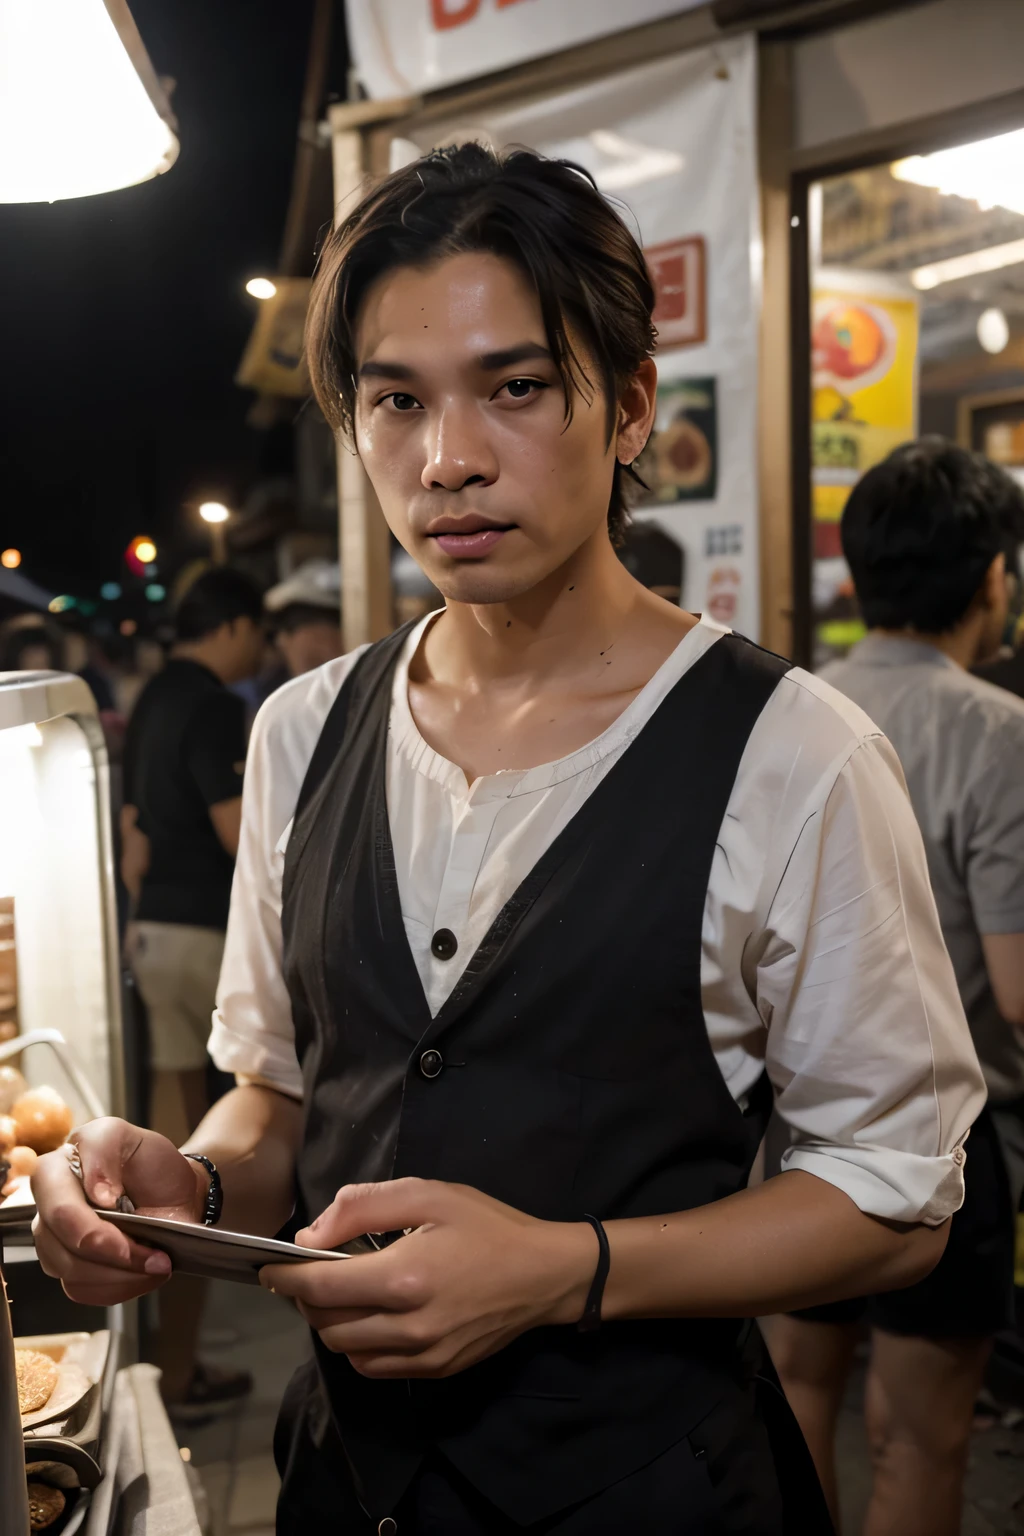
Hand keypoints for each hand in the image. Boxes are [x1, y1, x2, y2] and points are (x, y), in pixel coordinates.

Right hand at [31, 1117, 206, 1304]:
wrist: (173, 1193)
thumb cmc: (149, 1164)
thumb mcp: (127, 1136)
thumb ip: (103, 1146)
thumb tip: (96, 1193)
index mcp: (54, 1172)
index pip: (59, 1210)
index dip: (93, 1225)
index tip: (126, 1215)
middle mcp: (48, 1210)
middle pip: (64, 1250)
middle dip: (115, 1256)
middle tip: (155, 1254)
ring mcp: (56, 1243)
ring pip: (74, 1275)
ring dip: (121, 1275)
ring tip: (155, 1261)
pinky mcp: (71, 1270)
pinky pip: (84, 1292)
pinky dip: (120, 1287)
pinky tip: (142, 1272)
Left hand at [259, 1178, 595, 1379]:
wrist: (544, 1274)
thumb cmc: (487, 1226)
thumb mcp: (428, 1195)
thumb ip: (362, 1208)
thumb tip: (311, 1238)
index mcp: (404, 1277)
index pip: (319, 1288)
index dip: (284, 1280)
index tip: (267, 1269)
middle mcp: (409, 1325)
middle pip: (326, 1324)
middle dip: (306, 1300)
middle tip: (311, 1273)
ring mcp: (423, 1355)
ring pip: (347, 1351)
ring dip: (331, 1324)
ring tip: (342, 1294)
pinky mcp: (436, 1370)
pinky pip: (376, 1367)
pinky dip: (360, 1345)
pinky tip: (370, 1317)